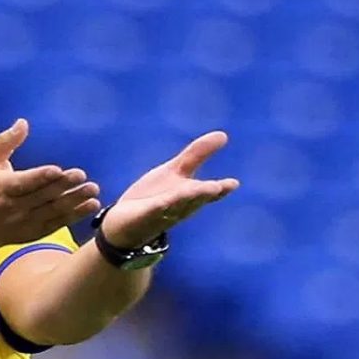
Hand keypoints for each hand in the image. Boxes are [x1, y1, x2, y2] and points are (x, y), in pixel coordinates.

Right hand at [0, 119, 100, 245]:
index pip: (24, 182)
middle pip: (43, 196)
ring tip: (93, 191)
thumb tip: (23, 123)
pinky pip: (58, 223)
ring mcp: (26, 222)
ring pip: (54, 211)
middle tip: (82, 176)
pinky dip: (76, 215)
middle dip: (63, 186)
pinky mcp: (36, 231)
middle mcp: (15, 207)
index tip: (57, 170)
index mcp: (3, 188)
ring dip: (75, 201)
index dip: (40, 177)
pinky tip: (91, 206)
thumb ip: (5, 142)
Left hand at [100, 131, 239, 247]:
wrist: (124, 223)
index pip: (209, 192)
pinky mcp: (145, 216)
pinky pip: (154, 211)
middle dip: (205, 193)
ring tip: (200, 192)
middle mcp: (180, 206)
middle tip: (218, 188)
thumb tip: (223, 135)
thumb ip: (198, 154)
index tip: (233, 183)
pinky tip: (163, 202)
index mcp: (190, 195)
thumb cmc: (154, 196)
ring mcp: (163, 212)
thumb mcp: (175, 171)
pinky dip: (160, 207)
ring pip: (177, 205)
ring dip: (187, 199)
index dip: (221, 189)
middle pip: (195, 199)